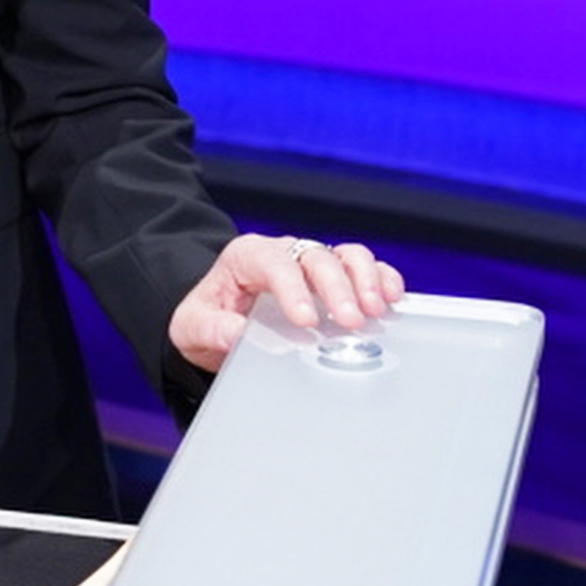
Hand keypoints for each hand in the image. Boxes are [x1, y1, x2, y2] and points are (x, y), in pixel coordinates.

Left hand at [168, 232, 403, 374]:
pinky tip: (392, 299)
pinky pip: (363, 267)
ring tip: (376, 311)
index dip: (294, 289)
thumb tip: (236, 334)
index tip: (307, 320)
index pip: (274, 264)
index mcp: (246, 257)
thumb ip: (212, 329)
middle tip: (351, 322)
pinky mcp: (333, 274)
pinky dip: (381, 279)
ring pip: (345, 255)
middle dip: (337, 289)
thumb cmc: (206, 318)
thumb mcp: (193, 327)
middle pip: (316, 257)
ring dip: (365, 280)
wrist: (216, 316)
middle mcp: (282, 252)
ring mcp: (310, 261)